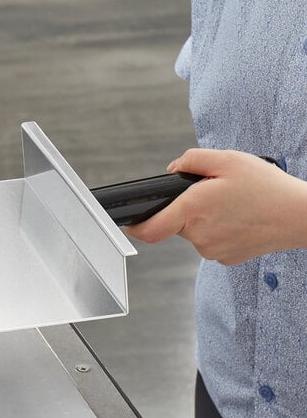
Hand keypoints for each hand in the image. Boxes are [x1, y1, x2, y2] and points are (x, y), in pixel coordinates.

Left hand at [125, 149, 306, 264]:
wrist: (301, 216)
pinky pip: (211, 241)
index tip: (127, 222)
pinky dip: (218, 229)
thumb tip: (171, 170)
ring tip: (232, 205)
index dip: (134, 226)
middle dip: (187, 208)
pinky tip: (238, 219)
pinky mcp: (226, 258)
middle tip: (214, 193)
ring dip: (204, 218)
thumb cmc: (266, 187)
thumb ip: (191, 160)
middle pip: (176, 223)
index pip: (150, 229)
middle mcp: (199, 235)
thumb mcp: (227, 159)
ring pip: (194, 232)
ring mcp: (212, 250)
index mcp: (193, 210)